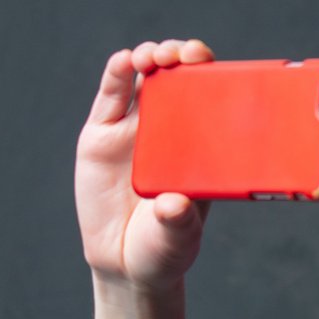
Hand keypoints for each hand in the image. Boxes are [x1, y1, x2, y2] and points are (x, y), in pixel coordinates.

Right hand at [76, 38, 214, 289]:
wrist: (124, 262)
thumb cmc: (164, 248)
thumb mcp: (178, 238)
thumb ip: (178, 223)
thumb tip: (173, 205)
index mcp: (202, 147)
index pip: (214, 99)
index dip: (215, 76)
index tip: (215, 69)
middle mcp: (171, 129)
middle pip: (180, 77)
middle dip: (183, 56)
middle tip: (184, 55)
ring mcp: (137, 128)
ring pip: (145, 78)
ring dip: (151, 57)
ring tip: (152, 57)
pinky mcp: (103, 133)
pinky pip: (111, 95)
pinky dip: (117, 73)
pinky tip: (124, 62)